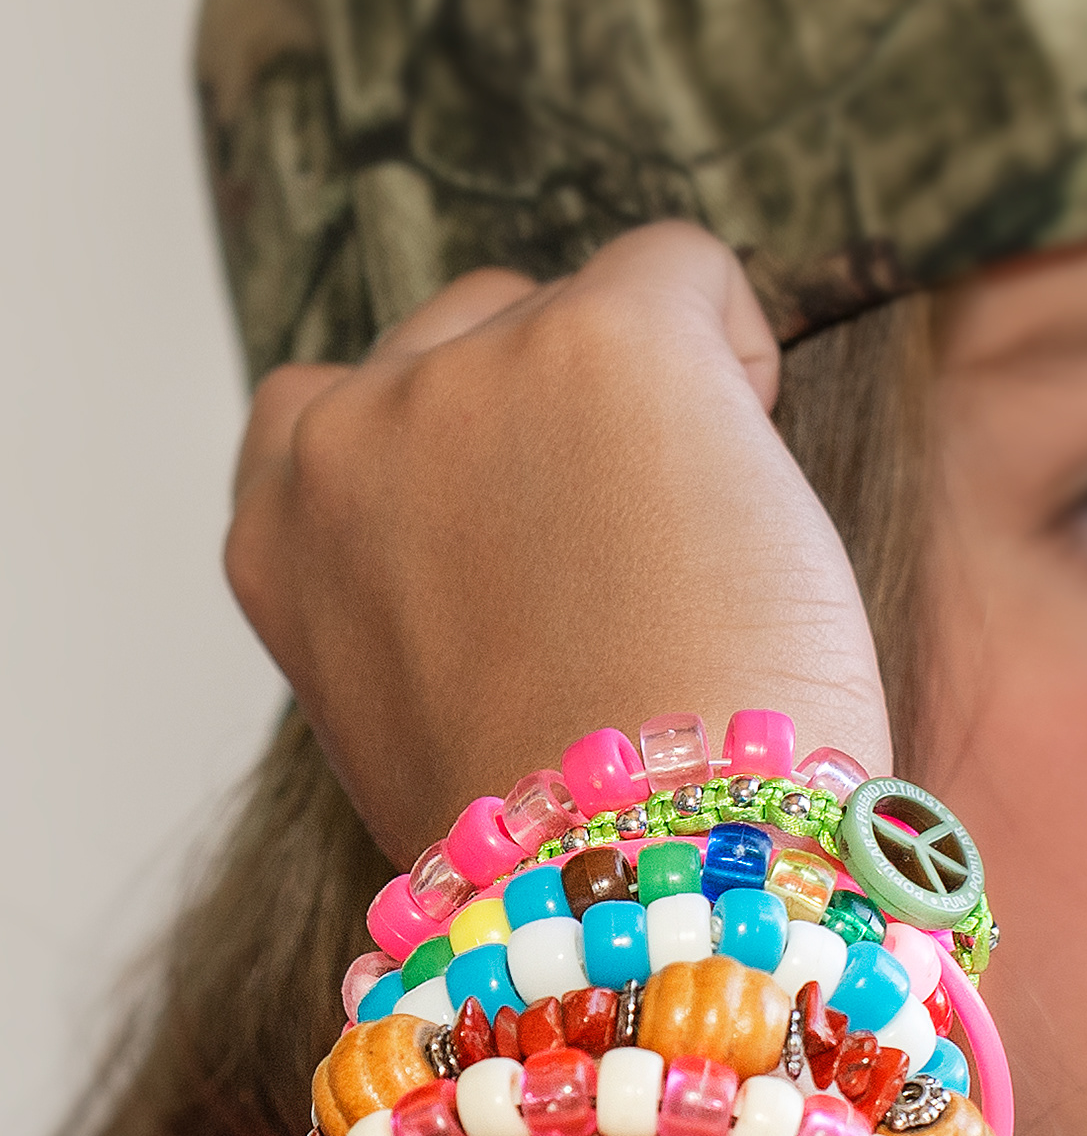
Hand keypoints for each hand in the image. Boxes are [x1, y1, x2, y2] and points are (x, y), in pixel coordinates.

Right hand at [226, 226, 891, 861]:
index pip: (341, 414)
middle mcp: (349, 434)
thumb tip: (506, 557)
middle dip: (549, 426)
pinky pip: (684, 266)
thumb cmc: (563, 845)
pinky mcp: (604, 339)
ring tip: (698, 543)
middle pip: (464, 338)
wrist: (649, 869)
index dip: (465, 472)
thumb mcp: (417, 729)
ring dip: (641, 394)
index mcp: (280, 537)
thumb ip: (416, 607)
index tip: (537, 565)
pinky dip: (738, 341)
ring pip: (571, 308)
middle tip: (633, 569)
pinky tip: (758, 478)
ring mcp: (471, 372)